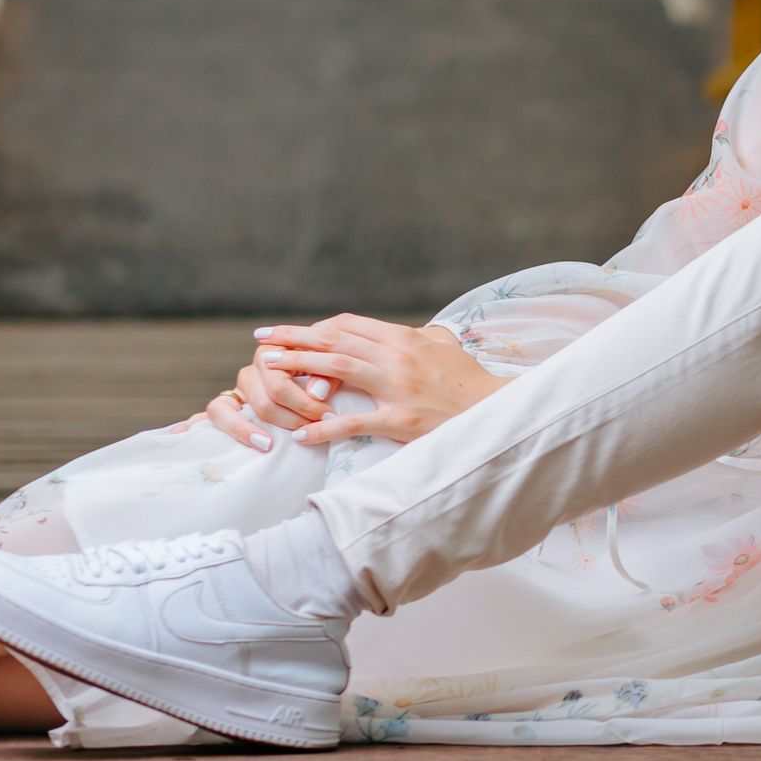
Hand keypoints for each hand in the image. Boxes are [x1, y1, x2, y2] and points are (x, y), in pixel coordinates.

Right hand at [167, 344, 335, 451]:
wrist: (323, 384)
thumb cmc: (328, 382)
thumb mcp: (331, 376)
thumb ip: (327, 379)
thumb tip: (318, 395)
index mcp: (275, 352)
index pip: (280, 380)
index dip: (304, 402)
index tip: (326, 418)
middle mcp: (252, 369)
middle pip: (261, 397)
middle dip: (288, 417)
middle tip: (312, 430)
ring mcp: (236, 389)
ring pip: (224, 408)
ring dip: (246, 430)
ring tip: (268, 445)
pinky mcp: (224, 408)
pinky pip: (203, 417)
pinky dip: (189, 426)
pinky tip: (177, 437)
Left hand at [242, 313, 511, 445]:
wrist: (496, 409)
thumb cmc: (470, 380)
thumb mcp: (447, 347)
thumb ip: (424, 336)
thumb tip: (414, 331)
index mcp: (405, 338)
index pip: (349, 325)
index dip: (316, 326)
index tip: (292, 331)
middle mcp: (397, 357)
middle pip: (335, 342)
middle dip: (295, 339)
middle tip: (264, 339)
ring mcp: (398, 388)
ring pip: (338, 371)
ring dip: (300, 367)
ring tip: (270, 367)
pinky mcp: (401, 419)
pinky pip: (355, 424)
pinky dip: (326, 429)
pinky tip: (303, 435)